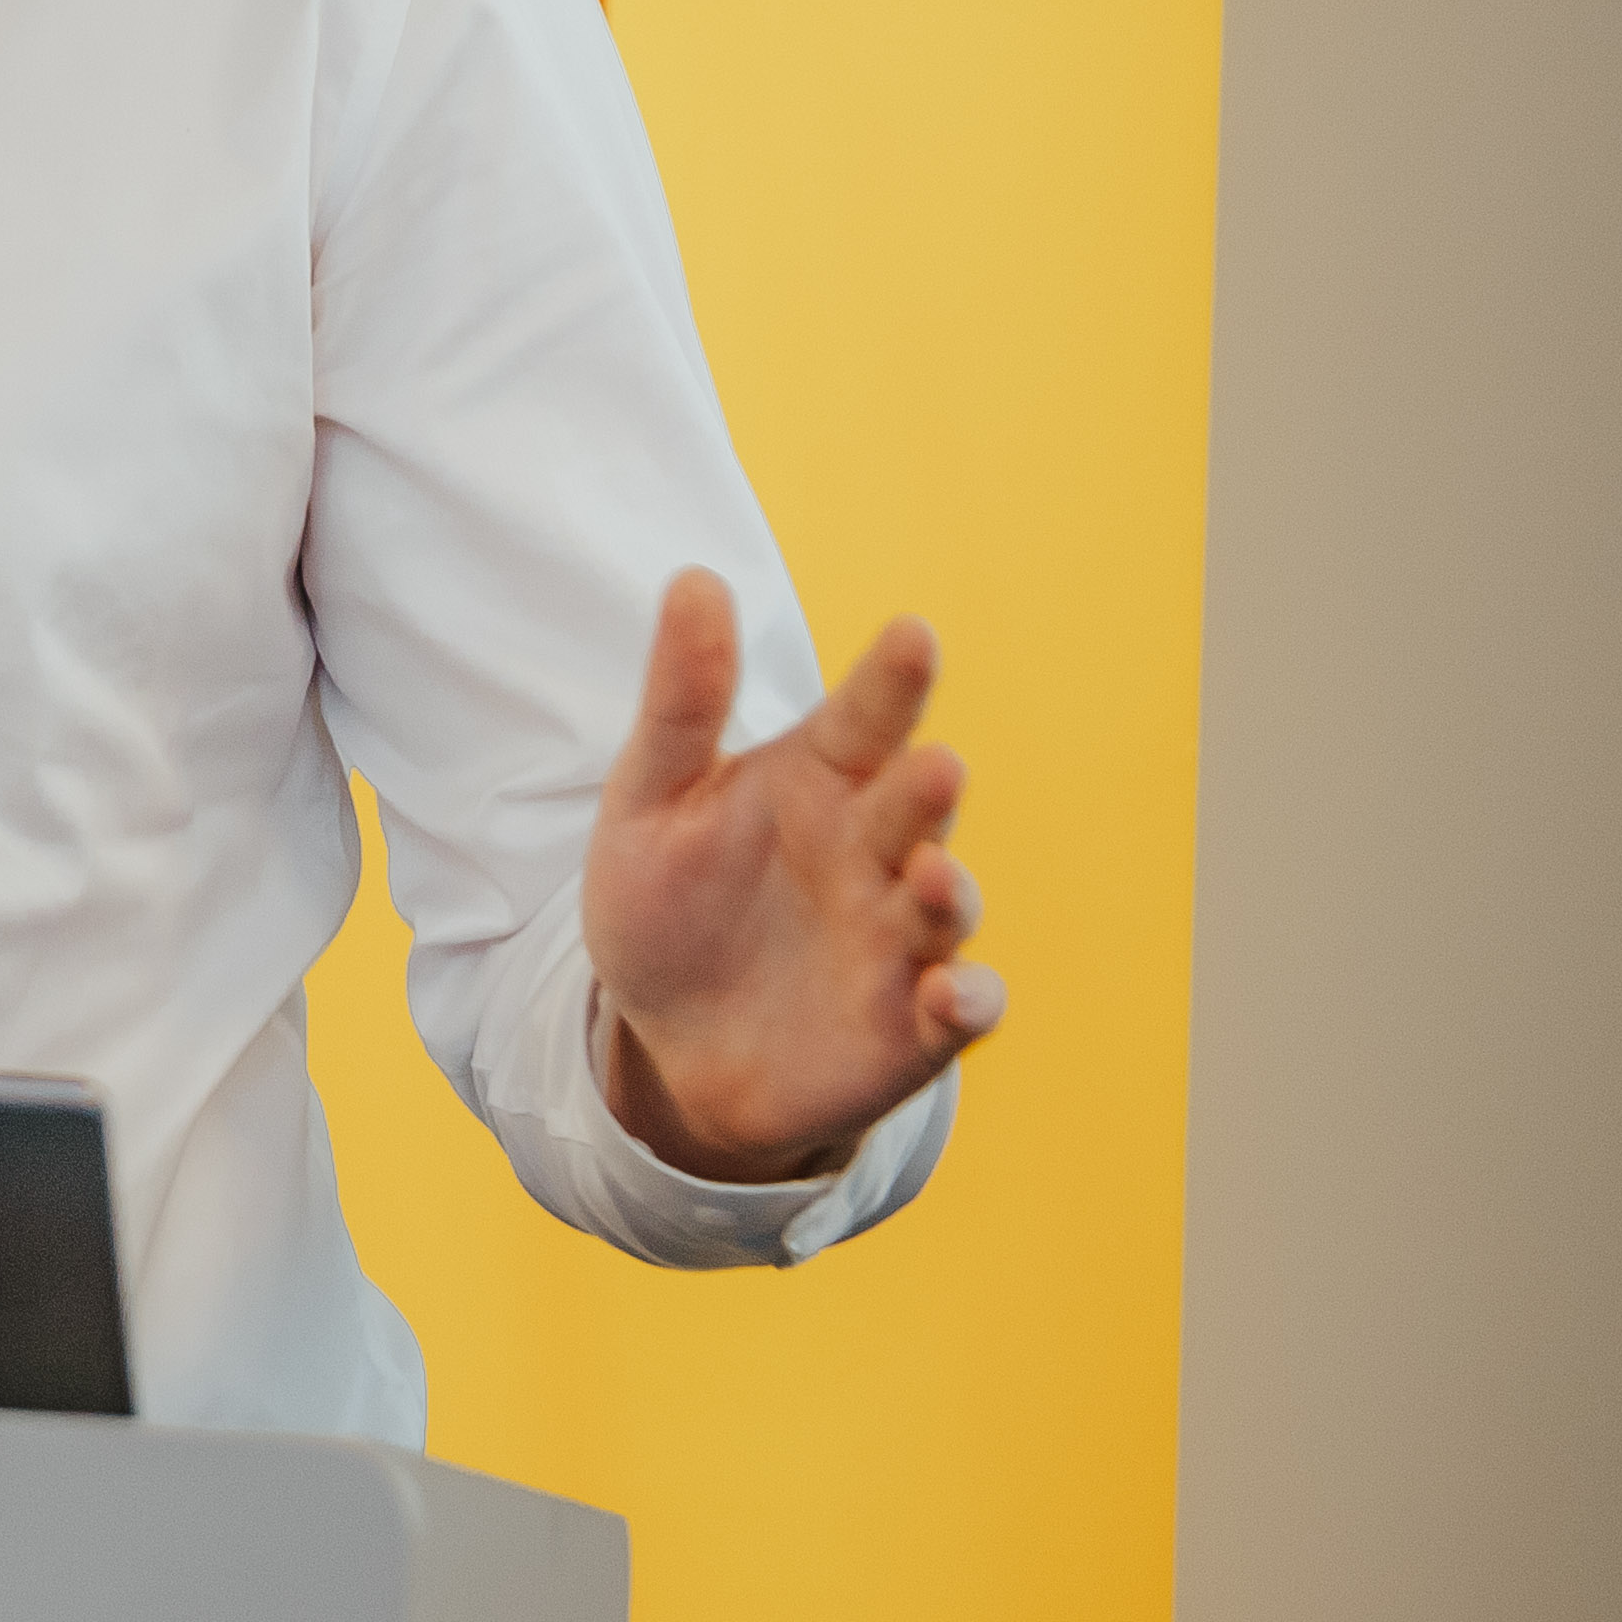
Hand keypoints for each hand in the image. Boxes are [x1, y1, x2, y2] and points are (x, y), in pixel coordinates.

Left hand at [582, 570, 1006, 1183]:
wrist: (665, 1044)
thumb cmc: (667, 906)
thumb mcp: (652, 799)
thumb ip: (683, 699)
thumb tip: (695, 577)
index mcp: (819, 782)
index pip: (864, 718)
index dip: (890, 681)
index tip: (912, 633)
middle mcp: (876, 851)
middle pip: (913, 808)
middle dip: (927, 789)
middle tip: (933, 766)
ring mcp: (902, 938)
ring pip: (945, 904)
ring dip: (948, 891)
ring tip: (928, 875)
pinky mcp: (913, 1025)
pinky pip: (960, 1011)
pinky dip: (968, 1002)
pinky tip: (951, 993)